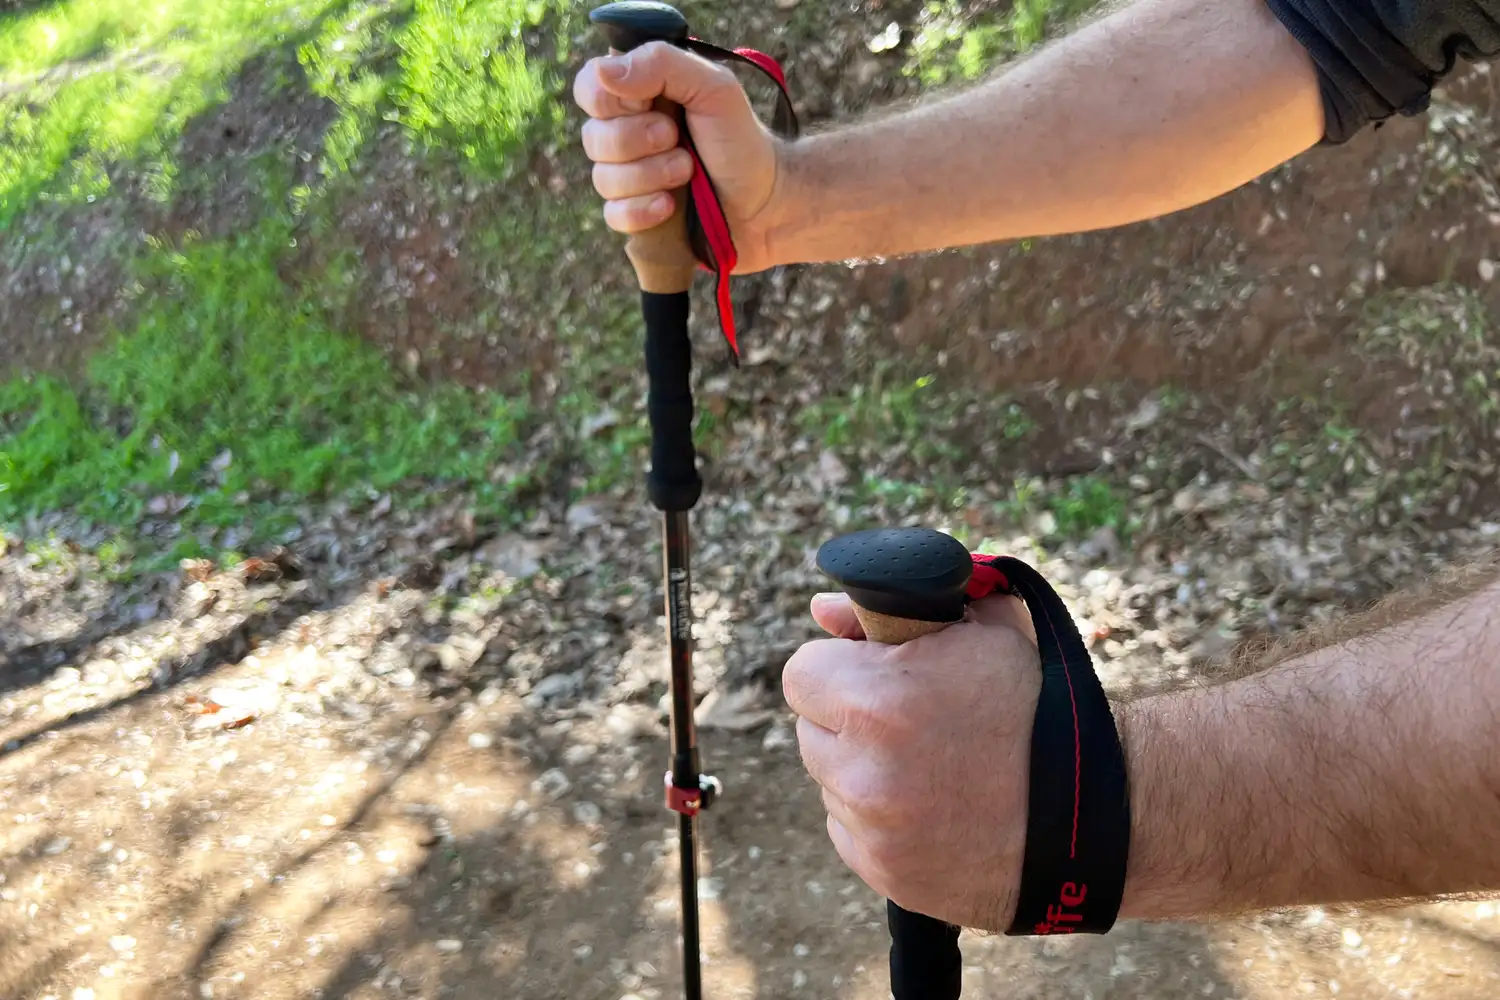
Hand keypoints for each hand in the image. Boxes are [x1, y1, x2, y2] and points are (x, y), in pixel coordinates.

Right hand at [572, 41, 788, 273]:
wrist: (767, 202)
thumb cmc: (740, 140)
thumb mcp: (713, 88)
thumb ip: (662, 65)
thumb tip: (605, 72)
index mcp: (639, 95)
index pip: (590, 86)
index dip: (611, 100)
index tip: (650, 104)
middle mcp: (627, 133)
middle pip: (593, 137)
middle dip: (640, 141)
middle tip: (679, 141)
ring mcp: (629, 177)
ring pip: (603, 178)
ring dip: (650, 176)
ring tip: (687, 173)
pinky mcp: (635, 216)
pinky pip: (613, 214)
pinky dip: (641, 211)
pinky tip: (669, 207)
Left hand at [782, 591, 1041, 930]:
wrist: (1101, 813)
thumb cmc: (1040, 705)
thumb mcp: (980, 630)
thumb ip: (890, 610)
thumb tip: (822, 611)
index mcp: (877, 698)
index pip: (801, 673)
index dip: (839, 668)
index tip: (873, 674)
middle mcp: (864, 770)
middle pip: (811, 730)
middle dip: (849, 720)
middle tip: (909, 720)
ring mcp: (873, 829)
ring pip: (831, 783)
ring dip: (863, 771)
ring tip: (933, 766)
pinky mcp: (885, 873)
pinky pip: (851, 832)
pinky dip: (878, 821)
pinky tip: (933, 808)